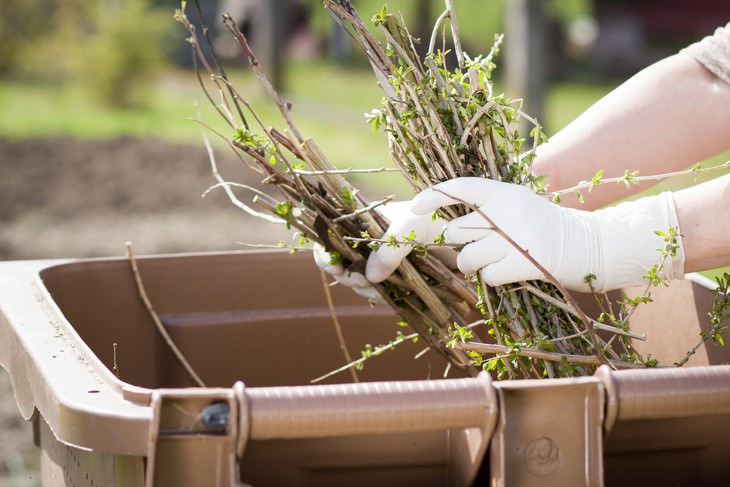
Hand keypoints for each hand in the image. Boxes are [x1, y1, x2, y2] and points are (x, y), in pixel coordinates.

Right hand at [313, 200, 450, 300]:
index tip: (335, 268)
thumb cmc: (433, 217)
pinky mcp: (395, 276)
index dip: (326, 255)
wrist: (464, 229)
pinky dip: (380, 296)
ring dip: (365, 290)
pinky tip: (388, 297)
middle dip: (349, 278)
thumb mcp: (411, 226)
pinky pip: (379, 291)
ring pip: (360, 282)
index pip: (330, 238)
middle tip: (364, 283)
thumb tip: (369, 278)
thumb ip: (390, 248)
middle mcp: (366, 241)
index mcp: (362, 221)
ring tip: (378, 292)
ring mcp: (380, 259)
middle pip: (342, 265)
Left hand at [385, 177, 684, 291]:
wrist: (591, 245)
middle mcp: (508, 211)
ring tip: (498, 259)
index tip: (414, 206)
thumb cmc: (543, 227)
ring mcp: (517, 237)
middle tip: (434, 256)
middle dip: (444, 245)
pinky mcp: (526, 263)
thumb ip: (484, 210)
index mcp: (504, 192)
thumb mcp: (515, 206)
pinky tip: (512, 271)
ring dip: (473, 265)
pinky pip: (487, 277)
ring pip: (467, 257)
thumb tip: (439, 222)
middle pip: (454, 230)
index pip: (460, 188)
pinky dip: (493, 278)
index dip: (433, 196)